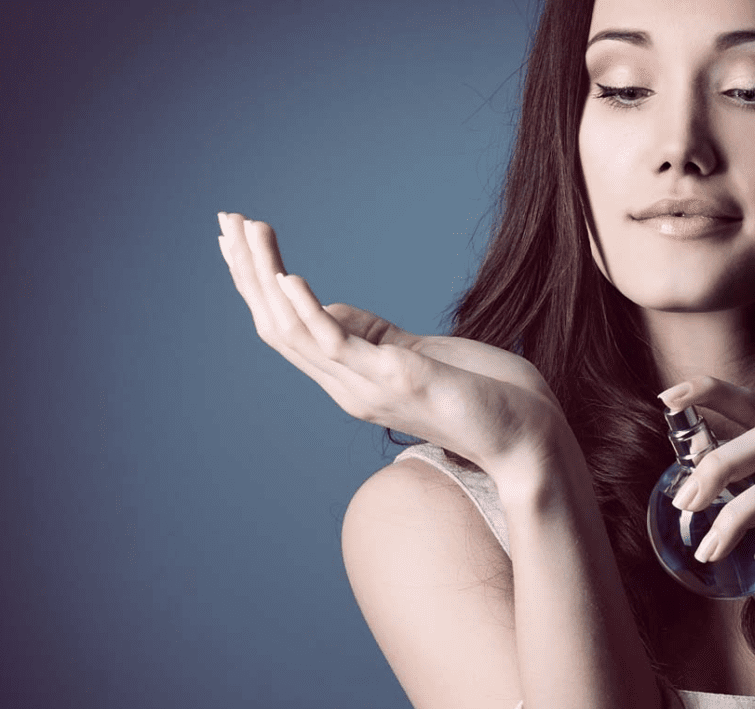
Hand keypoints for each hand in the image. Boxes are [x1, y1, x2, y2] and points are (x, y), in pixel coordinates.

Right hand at [216, 213, 563, 478]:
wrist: (527, 443)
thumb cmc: (484, 400)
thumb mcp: (417, 357)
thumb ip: (375, 338)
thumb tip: (334, 309)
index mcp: (353, 382)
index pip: (288, 333)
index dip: (259, 288)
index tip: (242, 241)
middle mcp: (350, 389)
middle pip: (278, 329)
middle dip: (248, 273)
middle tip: (226, 220)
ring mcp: (369, 389)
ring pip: (295, 333)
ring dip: (268, 277)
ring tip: (251, 230)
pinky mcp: (397, 383)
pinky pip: (336, 347)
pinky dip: (308, 311)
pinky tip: (291, 276)